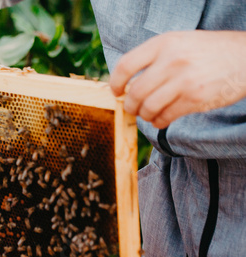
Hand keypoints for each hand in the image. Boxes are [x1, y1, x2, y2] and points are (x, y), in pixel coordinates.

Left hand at [110, 30, 245, 128]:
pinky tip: (161, 119)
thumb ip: (154, 58)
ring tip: (148, 113)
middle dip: (129, 105)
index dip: (115, 82)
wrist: (245, 57)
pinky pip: (165, 117)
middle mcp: (171, 61)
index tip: (116, 91)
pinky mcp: (194, 99)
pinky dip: (158, 122)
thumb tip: (127, 82)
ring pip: (147, 108)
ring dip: (144, 115)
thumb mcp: (178, 43)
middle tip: (133, 108)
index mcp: (163, 43)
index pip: (126, 65)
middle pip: (134, 92)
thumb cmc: (207, 52)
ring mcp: (183, 81)